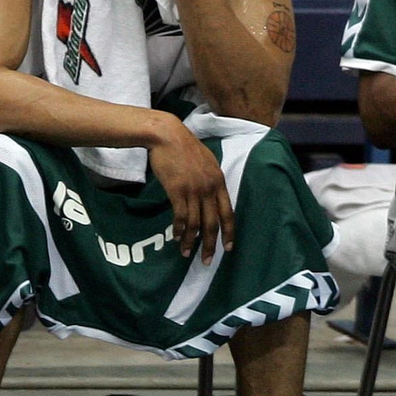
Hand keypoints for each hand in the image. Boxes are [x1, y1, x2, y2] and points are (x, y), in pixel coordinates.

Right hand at [147, 115, 233, 263]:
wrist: (167, 135)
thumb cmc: (185, 148)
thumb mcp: (207, 163)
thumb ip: (211, 181)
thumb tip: (212, 196)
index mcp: (219, 181)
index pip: (228, 213)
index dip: (229, 232)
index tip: (228, 248)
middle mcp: (209, 188)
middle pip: (213, 223)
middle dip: (210, 244)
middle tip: (206, 261)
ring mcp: (194, 190)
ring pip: (195, 223)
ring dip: (191, 241)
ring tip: (187, 254)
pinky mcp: (177, 190)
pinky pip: (180, 216)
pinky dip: (179, 230)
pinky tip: (176, 238)